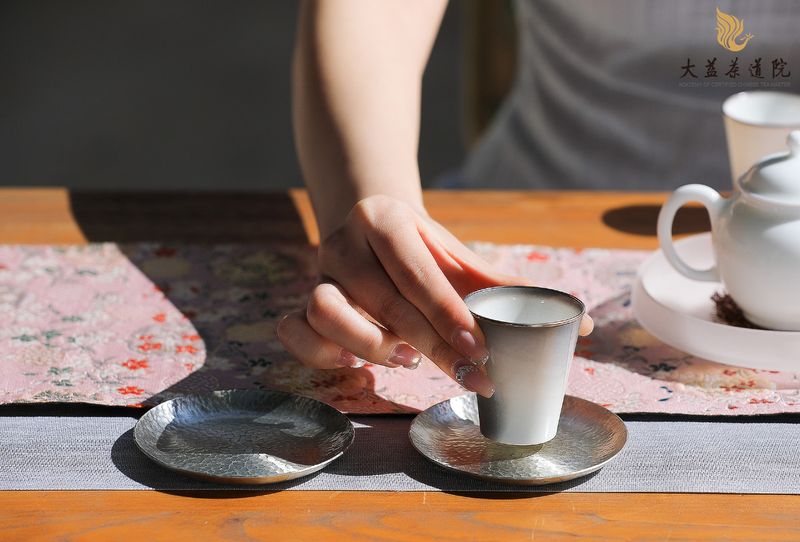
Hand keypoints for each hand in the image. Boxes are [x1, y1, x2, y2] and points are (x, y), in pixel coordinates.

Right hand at [277, 195, 592, 397]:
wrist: (371, 225)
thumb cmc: (424, 250)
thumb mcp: (462, 259)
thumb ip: (512, 289)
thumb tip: (585, 325)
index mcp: (387, 219)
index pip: (417, 272)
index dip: (449, 315)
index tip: (480, 351)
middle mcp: (344, 240)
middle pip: (383, 301)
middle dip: (430, 344)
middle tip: (468, 375)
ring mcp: (317, 271)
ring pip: (327, 313)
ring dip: (371, 347)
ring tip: (406, 357)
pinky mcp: (301, 300)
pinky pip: (296, 332)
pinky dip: (325, 356)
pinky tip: (361, 365)